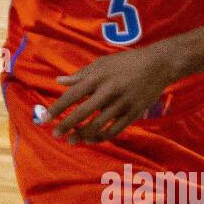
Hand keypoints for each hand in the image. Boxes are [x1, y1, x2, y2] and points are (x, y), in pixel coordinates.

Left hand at [43, 41, 175, 143]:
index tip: (44, 119)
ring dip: (83, 135)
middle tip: (56, 135)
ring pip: (98, 125)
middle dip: (67, 125)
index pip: (72, 95)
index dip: (57, 108)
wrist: (158, 64)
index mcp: (98, 76)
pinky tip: (92, 139)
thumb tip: (59, 81)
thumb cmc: (126, 62)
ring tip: (72, 141)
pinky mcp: (134, 112)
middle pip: (83, 112)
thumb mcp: (102, 63)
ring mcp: (122, 103)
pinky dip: (102, 137)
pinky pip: (115, 130)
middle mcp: (108, 90)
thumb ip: (80, 74)